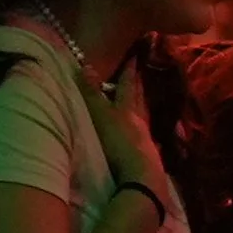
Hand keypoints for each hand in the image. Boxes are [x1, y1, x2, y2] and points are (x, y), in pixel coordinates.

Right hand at [76, 58, 157, 190]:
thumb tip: (85, 65)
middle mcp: (139, 120)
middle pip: (138, 99)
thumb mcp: (101, 115)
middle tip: (140, 75)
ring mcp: (145, 138)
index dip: (129, 71)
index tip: (134, 57)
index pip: (127, 85)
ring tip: (140, 101)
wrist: (140, 175)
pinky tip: (146, 135)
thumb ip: (92, 94)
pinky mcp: (147, 155)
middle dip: (138, 86)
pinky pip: (145, 136)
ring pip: (143, 117)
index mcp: (128, 108)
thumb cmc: (119, 142)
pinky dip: (142, 131)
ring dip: (141, 107)